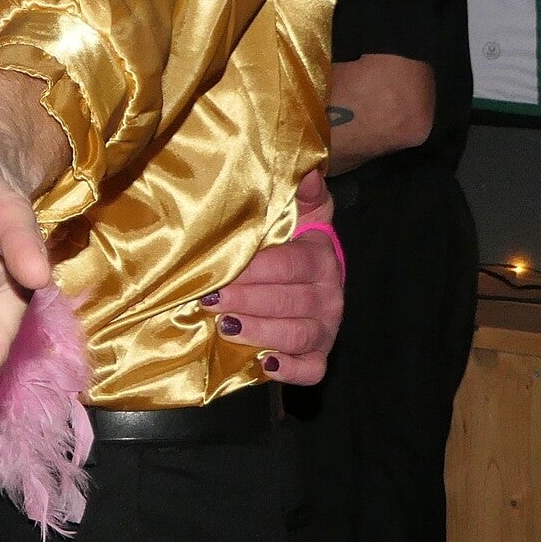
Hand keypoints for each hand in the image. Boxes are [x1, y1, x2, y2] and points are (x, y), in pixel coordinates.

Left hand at [208, 171, 343, 384]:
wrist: (308, 275)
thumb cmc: (292, 239)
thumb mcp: (299, 210)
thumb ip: (303, 192)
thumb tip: (308, 169)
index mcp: (321, 257)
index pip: (292, 264)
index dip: (257, 270)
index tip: (221, 273)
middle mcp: (329, 295)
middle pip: (292, 301)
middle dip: (249, 301)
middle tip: (211, 300)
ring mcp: (326, 328)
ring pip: (299, 335)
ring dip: (262, 332)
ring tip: (227, 327)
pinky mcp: (319, 356)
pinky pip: (313, 370)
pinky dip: (291, 371)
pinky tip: (264, 364)